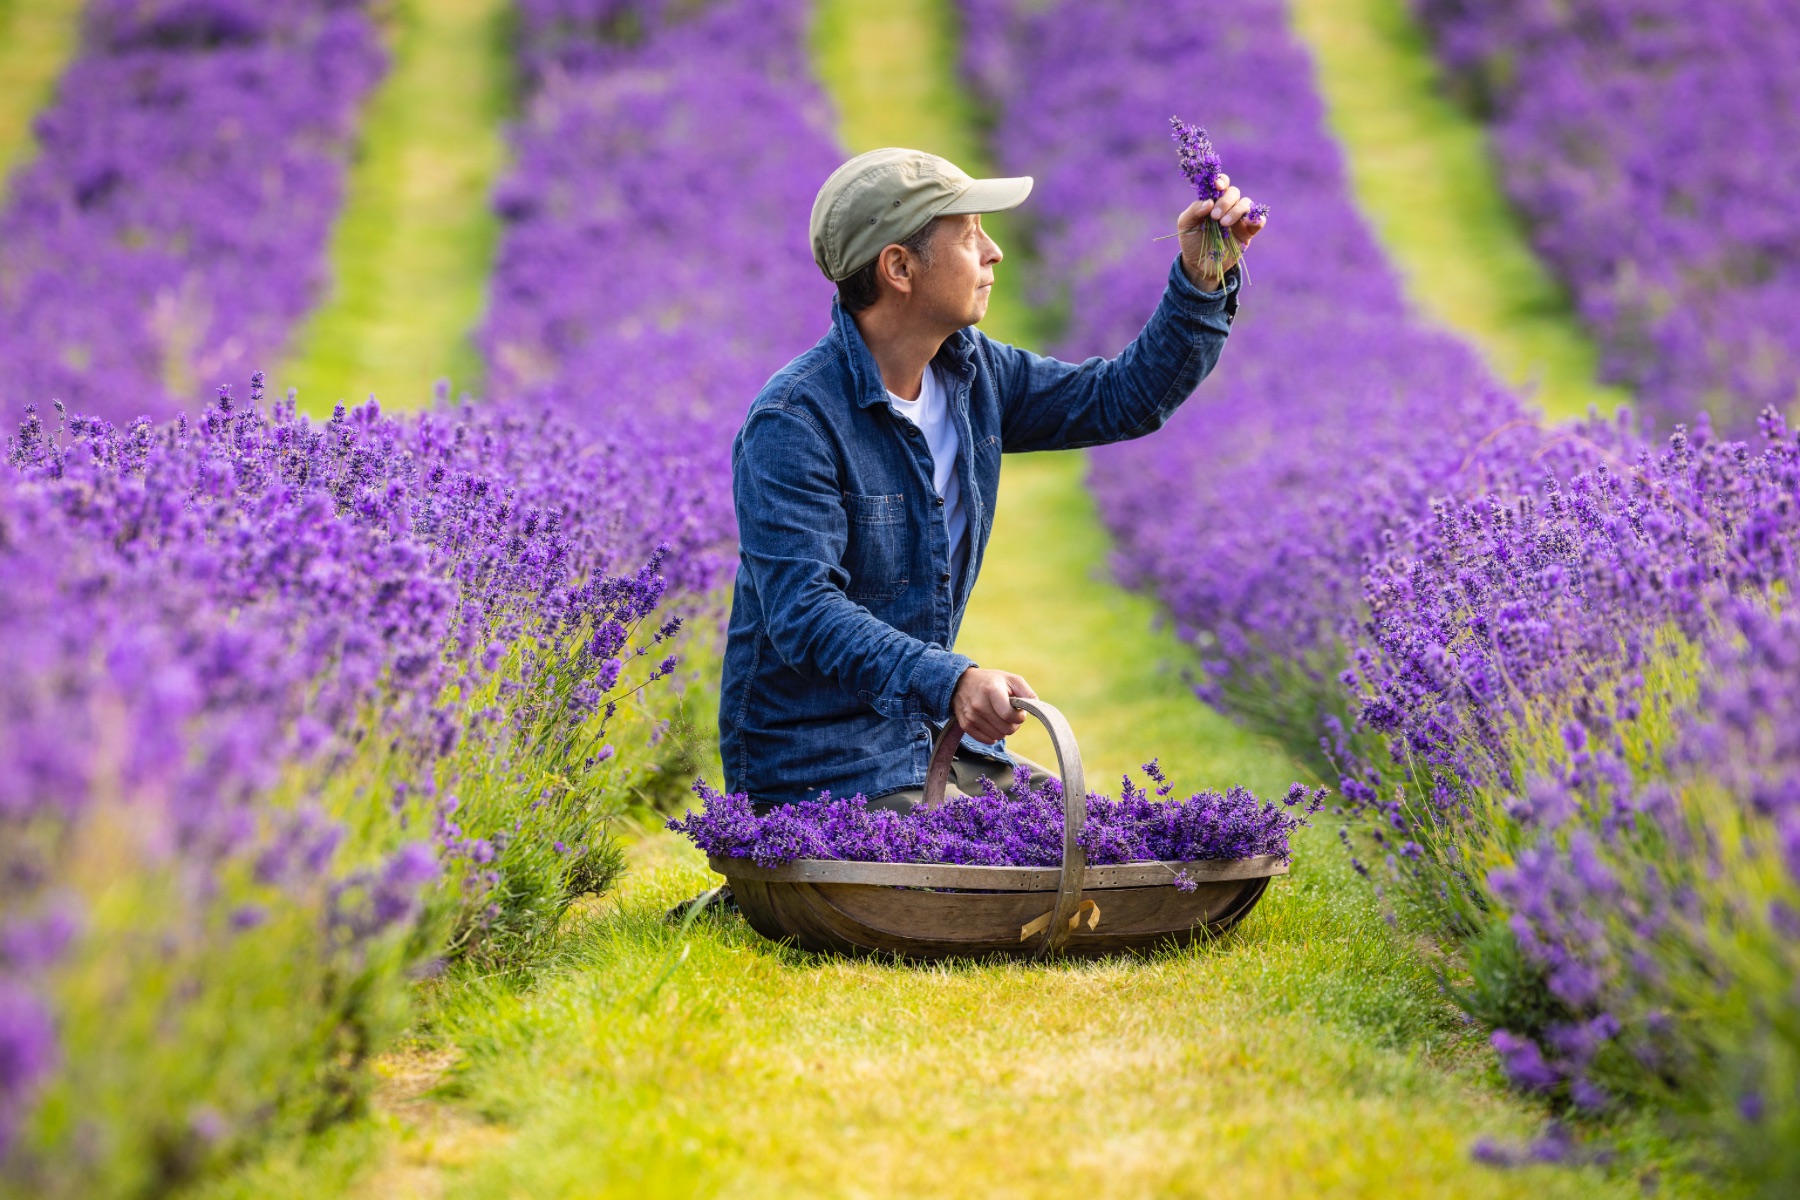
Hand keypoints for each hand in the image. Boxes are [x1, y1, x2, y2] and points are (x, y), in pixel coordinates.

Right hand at [950, 667, 1036, 744]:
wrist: (962, 682)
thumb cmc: (991, 681)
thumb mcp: (1011, 679)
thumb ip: (1027, 693)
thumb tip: (1036, 709)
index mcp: (992, 690)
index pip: (1010, 715)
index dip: (1019, 716)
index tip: (1018, 710)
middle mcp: (979, 704)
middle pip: (1007, 729)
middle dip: (1013, 724)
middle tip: (1009, 714)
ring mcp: (971, 716)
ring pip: (998, 736)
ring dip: (1003, 729)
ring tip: (999, 716)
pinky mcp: (966, 725)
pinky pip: (987, 740)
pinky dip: (993, 735)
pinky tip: (991, 723)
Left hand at [1176, 173, 1266, 289]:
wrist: (1199, 264)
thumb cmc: (1191, 241)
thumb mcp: (1186, 225)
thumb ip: (1193, 211)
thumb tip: (1209, 202)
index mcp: (1213, 201)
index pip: (1221, 184)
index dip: (1221, 181)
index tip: (1217, 186)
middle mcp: (1227, 207)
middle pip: (1234, 192)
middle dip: (1225, 201)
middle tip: (1215, 216)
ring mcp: (1239, 219)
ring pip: (1246, 204)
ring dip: (1236, 211)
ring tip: (1223, 224)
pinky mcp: (1247, 232)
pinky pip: (1259, 221)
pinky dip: (1257, 218)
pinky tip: (1249, 222)